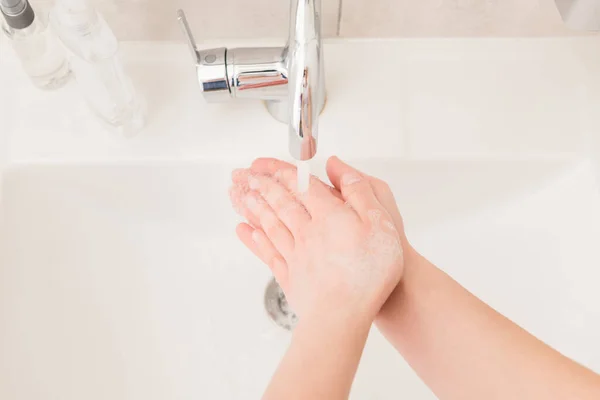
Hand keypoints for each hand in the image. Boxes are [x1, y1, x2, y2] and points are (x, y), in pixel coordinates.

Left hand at [229, 156, 405, 322]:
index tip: (265, 163)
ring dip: (254, 207)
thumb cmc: (367, 272)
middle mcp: (307, 231)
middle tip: (245, 175)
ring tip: (241, 195)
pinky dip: (253, 239)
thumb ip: (358, 191)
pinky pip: (266, 251)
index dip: (282, 171)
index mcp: (329, 215)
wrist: (343, 314)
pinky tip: (245, 231)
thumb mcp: (379, 222)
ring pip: (270, 223)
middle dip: (262, 186)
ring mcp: (295, 254)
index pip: (301, 185)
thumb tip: (337, 166)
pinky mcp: (290, 276)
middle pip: (280, 202)